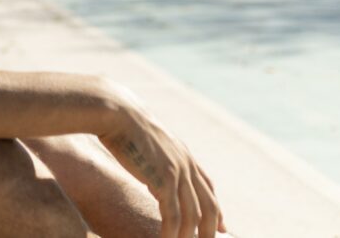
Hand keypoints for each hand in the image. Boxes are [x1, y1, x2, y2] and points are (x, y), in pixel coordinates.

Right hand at [99, 96, 225, 237]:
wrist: (118, 114)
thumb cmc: (125, 126)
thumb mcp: (150, 142)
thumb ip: (158, 157)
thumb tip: (152, 167)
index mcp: (185, 156)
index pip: (208, 188)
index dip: (217, 210)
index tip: (221, 228)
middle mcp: (187, 165)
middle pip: (209, 206)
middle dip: (210, 230)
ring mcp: (178, 172)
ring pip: (193, 215)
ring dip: (190, 237)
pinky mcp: (164, 179)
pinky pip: (173, 215)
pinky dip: (172, 233)